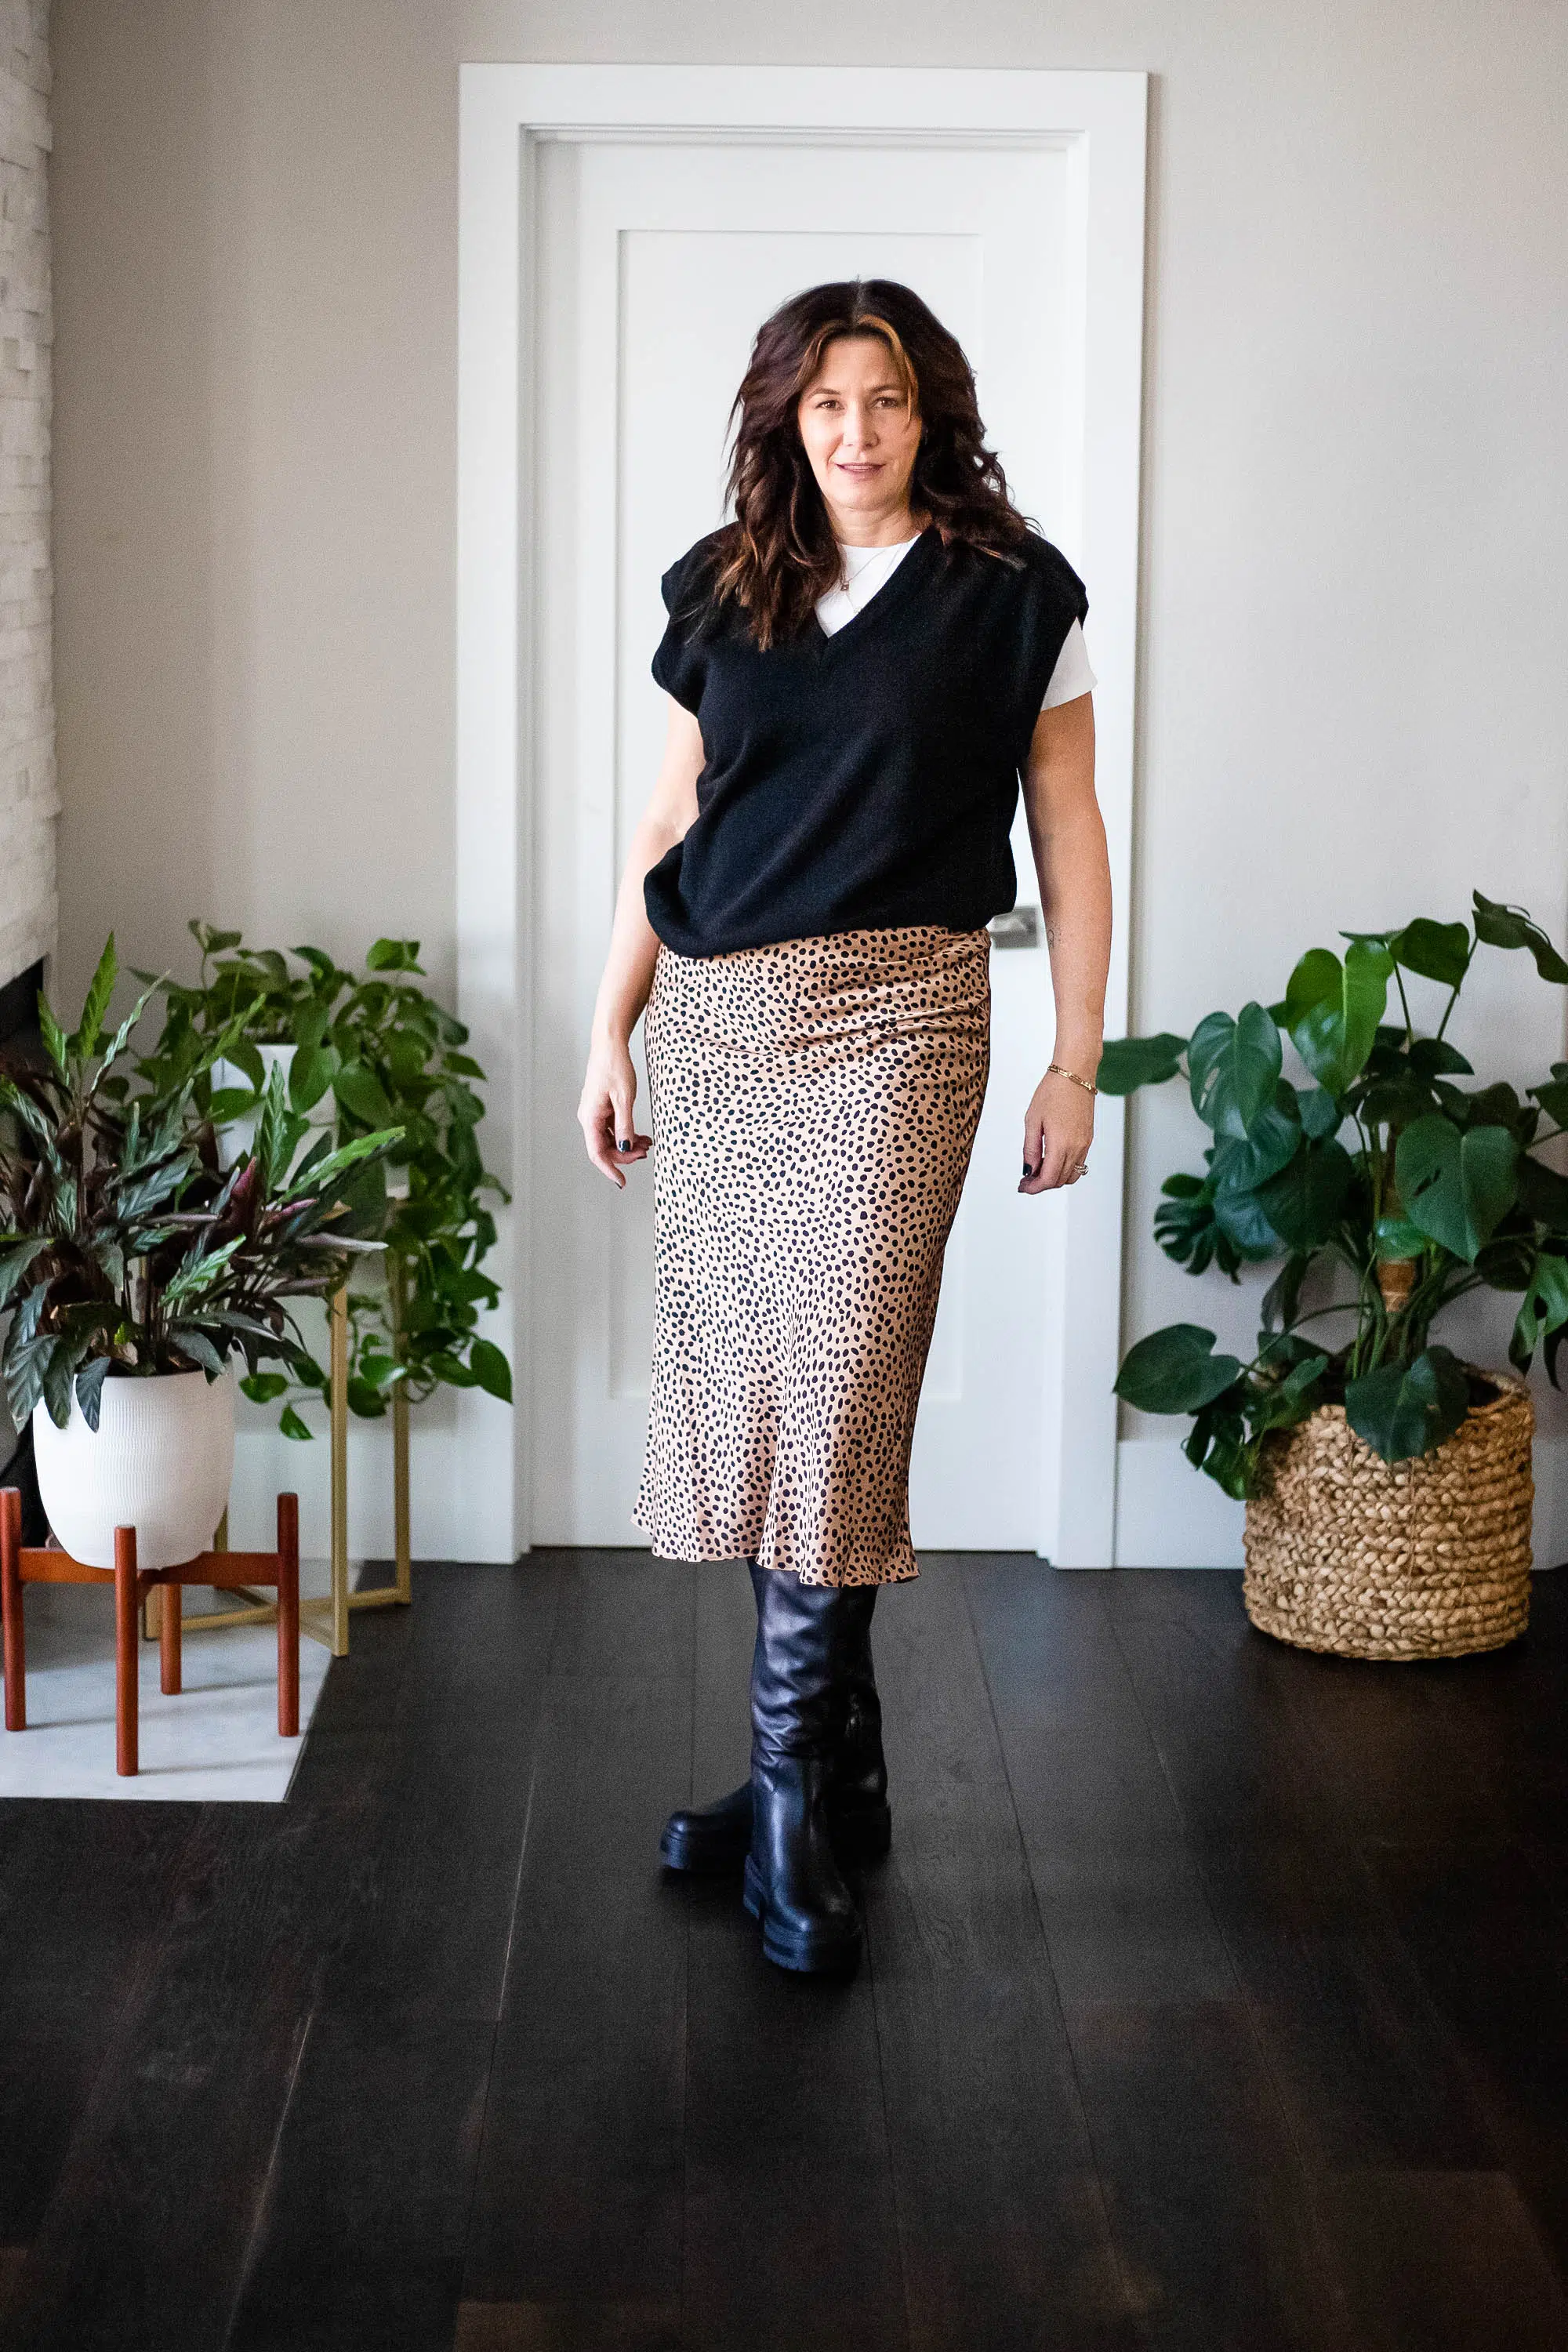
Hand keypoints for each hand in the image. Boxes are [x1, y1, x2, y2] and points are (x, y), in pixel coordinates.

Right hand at [578, 1035, 652, 1188]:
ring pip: (610, 1139)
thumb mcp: (624, 1099)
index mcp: (590, 1117)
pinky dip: (627, 1133)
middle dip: (625, 1154)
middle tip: (646, 1151)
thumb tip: (625, 1149)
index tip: (622, 1183)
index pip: (598, 1153)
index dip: (610, 1169)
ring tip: (648, 1143)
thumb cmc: (615, 1068)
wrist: (610, 1045)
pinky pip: (612, 1128)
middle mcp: (589, 1118)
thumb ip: (625, 1126)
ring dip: (628, 1145)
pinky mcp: (601, 1107)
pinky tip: (641, 1135)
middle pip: (605, 1148)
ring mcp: (595, 1113)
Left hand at [1018, 1066, 1095, 1194]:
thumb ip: (1030, 1149)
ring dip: (1054, 1178)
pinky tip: (1051, 1160)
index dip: (1034, 1188)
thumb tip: (1028, 1170)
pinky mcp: (1088, 1139)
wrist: (1075, 1075)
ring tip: (1038, 1170)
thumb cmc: (1053, 1092)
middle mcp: (1076, 1148)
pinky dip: (1064, 1168)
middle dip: (1041, 1184)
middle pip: (1059, 1180)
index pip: (1048, 1179)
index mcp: (1060, 1144)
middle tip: (1026, 1179)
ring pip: (1071, 1175)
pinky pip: (1078, 1164)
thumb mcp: (1032, 1121)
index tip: (1023, 1186)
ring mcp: (1085, 1144)